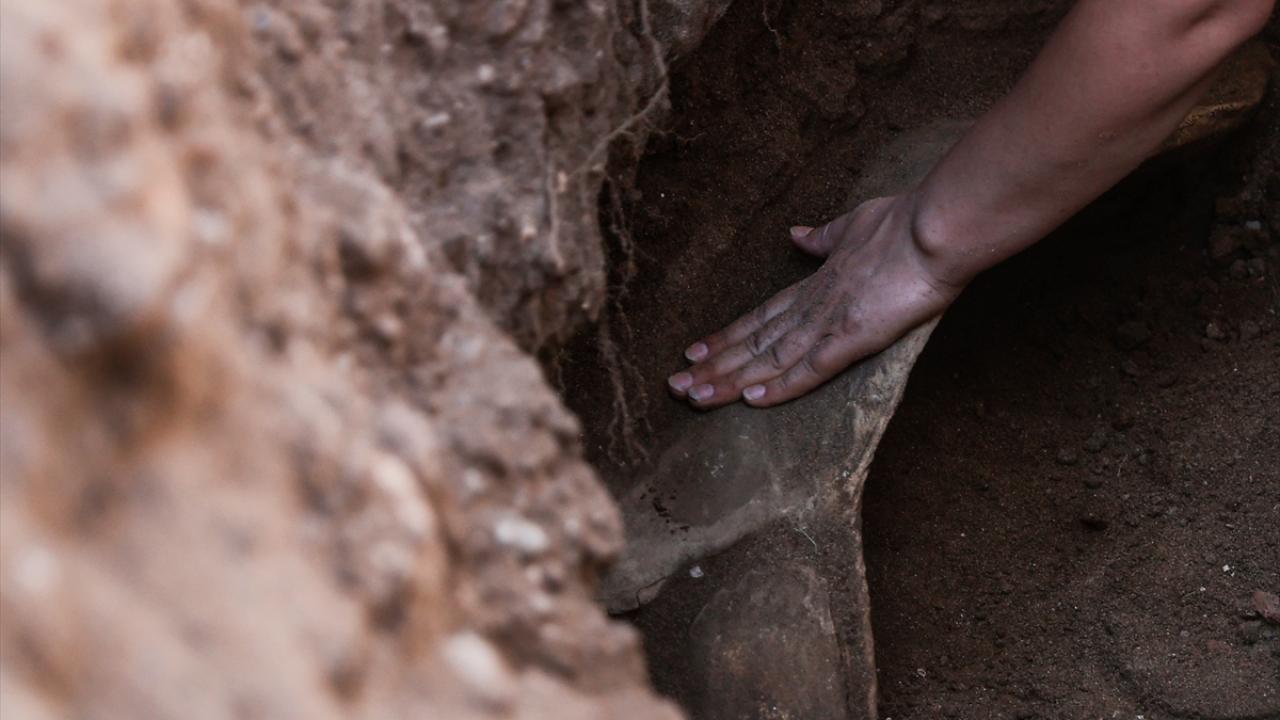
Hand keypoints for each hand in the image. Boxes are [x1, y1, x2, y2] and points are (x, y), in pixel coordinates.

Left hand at [667, 195, 964, 408]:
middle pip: (753, 342)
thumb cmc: (904, 222)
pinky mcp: (854, 336)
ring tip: (694, 397)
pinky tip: (753, 401)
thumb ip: (823, 236)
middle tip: (673, 385)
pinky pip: (811, 368)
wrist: (936, 226)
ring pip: (770, 358)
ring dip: (731, 380)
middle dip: (713, 366)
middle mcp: (813, 304)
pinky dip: (781, 386)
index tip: (694, 351)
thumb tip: (797, 234)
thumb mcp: (853, 224)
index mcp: (815, 283)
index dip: (727, 337)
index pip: (761, 317)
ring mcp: (830, 321)